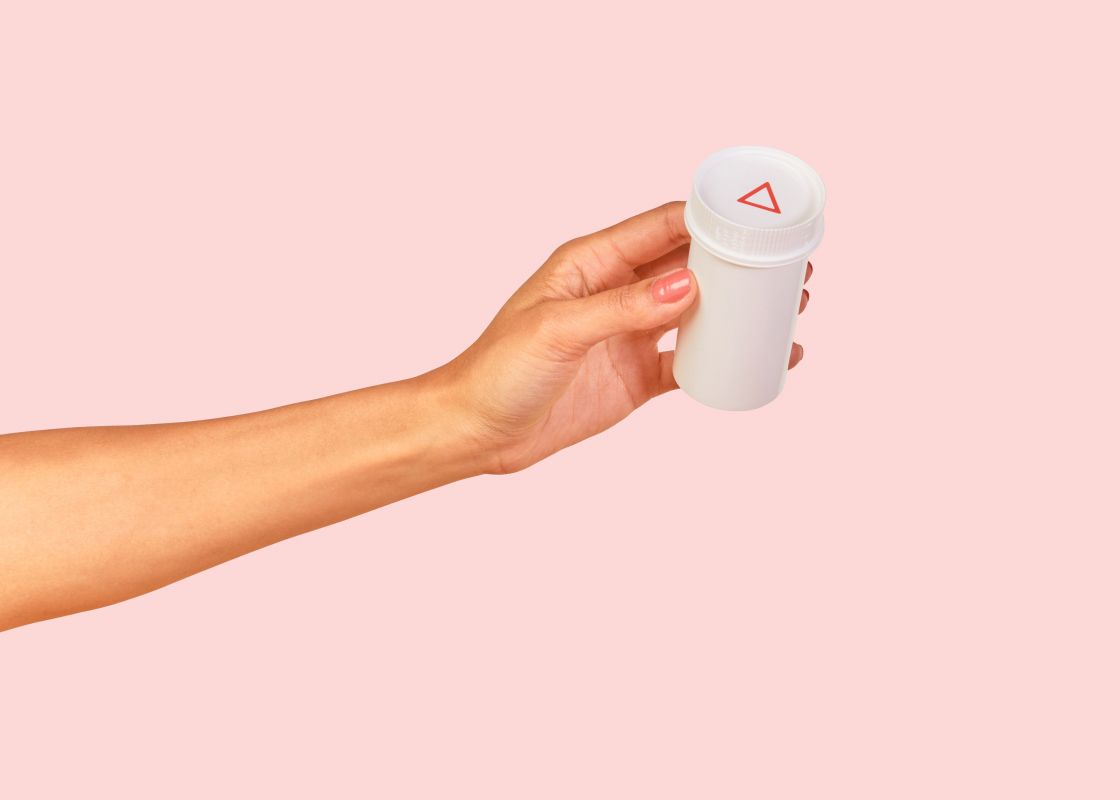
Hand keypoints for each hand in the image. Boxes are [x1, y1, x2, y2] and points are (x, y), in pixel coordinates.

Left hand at [439, 202, 812, 473]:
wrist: (477, 431)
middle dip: (740, 261)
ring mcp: (629, 333)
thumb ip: (622, 308)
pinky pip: (690, 362)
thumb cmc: (499, 370)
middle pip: (690, 264)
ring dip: (740, 307)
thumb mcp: (558, 331)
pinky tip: (760, 359)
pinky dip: (724, 360)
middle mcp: (617, 291)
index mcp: (593, 263)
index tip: (761, 218)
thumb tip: (687, 285)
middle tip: (791, 265)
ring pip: (698, 310)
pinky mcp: (636, 374)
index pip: (662, 226)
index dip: (712, 218)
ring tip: (790, 305)